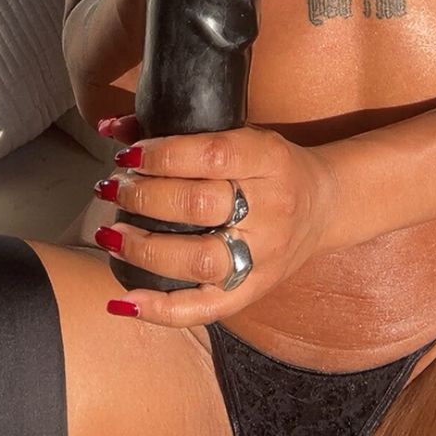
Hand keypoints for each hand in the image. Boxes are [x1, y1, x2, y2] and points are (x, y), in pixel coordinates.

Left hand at [94, 124, 337, 326]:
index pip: (211, 155)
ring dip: (145, 248)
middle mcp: (270, 209)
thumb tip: (111, 127)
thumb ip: (182, 131)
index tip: (128, 154)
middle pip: (199, 207)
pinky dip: (162, 309)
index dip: (163, 155)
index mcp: (269, 159)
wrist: (325, 206)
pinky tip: (125, 301)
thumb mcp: (242, 134)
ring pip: (200, 259)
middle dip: (144, 198)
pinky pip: (207, 307)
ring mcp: (263, 256)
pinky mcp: (254, 290)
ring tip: (111, 234)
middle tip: (114, 189)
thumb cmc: (271, 165)